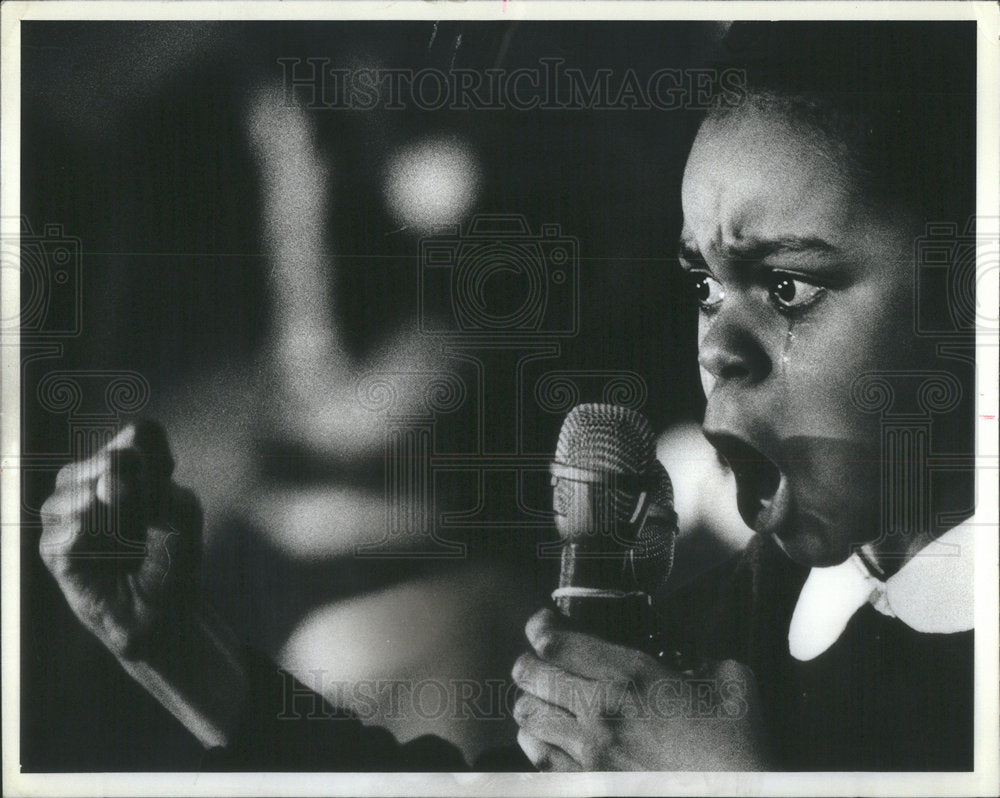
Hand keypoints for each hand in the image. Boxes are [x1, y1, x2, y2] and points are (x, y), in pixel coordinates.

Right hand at [40, 419, 246, 747]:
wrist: (162, 613)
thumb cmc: (173, 558)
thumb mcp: (182, 512)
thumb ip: (155, 484)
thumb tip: (109, 480)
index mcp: (126, 462)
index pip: (140, 431)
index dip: (160, 460)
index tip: (168, 489)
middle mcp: (90, 478)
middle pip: (114, 457)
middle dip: (143, 493)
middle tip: (149, 525)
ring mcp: (65, 510)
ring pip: (83, 486)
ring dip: (119, 516)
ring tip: (128, 543)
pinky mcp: (53, 546)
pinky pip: (69, 528)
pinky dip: (95, 540)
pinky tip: (106, 554)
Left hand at [511, 609, 770, 770]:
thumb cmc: (739, 750)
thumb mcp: (733, 684)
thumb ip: (703, 659)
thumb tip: (690, 658)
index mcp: (631, 677)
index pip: (557, 642)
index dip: (540, 626)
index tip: (544, 622)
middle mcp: (600, 712)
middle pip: (530, 675)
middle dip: (530, 661)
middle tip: (539, 658)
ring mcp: (590, 754)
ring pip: (527, 716)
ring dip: (530, 700)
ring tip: (542, 697)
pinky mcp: (588, 786)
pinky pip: (538, 758)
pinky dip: (534, 741)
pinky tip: (544, 735)